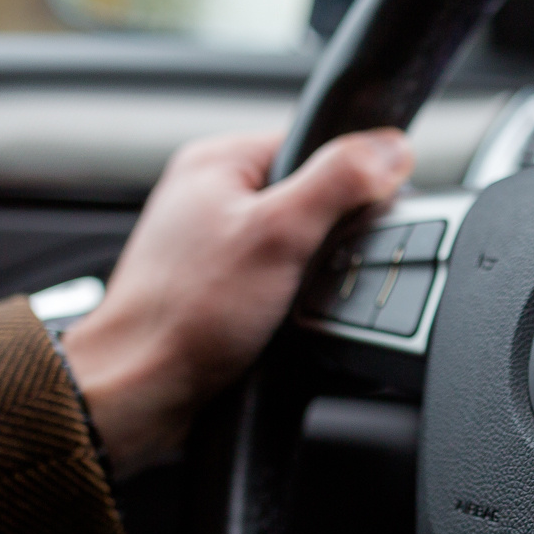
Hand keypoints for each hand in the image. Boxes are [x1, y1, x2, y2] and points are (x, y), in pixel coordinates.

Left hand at [62, 129, 413, 477]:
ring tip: (295, 300)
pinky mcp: (218, 286)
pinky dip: (291, 300)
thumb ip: (340, 182)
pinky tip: (285, 319)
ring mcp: (212, 243)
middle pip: (310, 196)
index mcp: (219, 161)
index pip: (314, 145)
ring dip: (311, 274)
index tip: (363, 218)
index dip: (351, 180)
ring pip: (296, 244)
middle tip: (319, 268)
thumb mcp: (280, 233)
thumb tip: (392, 147)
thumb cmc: (186, 313)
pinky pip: (278, 279)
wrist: (142, 388)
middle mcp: (211, 195)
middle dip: (329, 237)